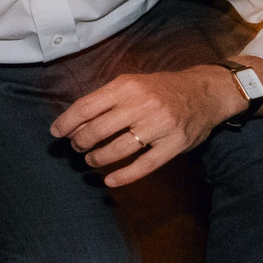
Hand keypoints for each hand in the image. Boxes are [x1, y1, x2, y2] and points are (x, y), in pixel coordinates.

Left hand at [49, 65, 241, 187]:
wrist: (205, 92)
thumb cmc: (160, 89)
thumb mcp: (132, 83)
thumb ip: (105, 99)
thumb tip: (73, 121)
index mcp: (126, 87)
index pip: (86, 107)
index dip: (66, 123)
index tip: (56, 133)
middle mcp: (142, 105)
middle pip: (98, 130)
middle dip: (80, 142)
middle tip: (76, 147)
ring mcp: (160, 125)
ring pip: (118, 149)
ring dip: (98, 158)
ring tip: (90, 159)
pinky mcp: (175, 144)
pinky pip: (145, 165)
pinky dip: (125, 176)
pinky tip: (110, 180)